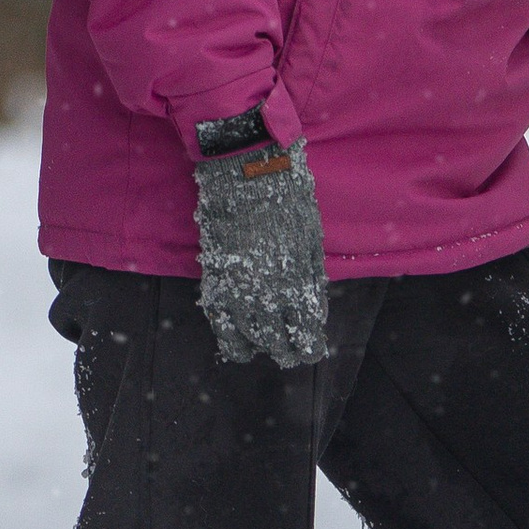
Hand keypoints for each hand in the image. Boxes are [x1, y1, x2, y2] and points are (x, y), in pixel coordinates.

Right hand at [193, 129, 328, 368]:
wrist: (248, 174)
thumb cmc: (288, 200)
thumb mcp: (312, 241)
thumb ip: (311, 280)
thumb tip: (312, 311)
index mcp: (299, 286)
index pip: (306, 334)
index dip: (310, 349)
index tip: (312, 351)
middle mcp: (268, 297)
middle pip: (278, 344)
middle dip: (287, 353)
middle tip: (290, 354)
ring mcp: (239, 292)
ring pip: (248, 342)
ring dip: (259, 348)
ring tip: (265, 349)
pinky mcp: (216, 283)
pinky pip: (221, 325)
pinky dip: (231, 339)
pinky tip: (240, 342)